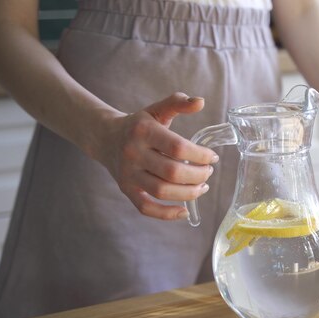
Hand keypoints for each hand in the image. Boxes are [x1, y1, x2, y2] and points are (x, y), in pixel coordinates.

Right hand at [94, 93, 217, 219]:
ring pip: (161, 191)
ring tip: (202, 187)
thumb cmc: (140, 124)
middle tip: (208, 172)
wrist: (105, 137)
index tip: (212, 157)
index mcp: (144, 131)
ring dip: (188, 193)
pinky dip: (166, 214)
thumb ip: (178, 103)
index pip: (178, 148)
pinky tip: (184, 211)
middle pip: (172, 173)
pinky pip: (146, 207)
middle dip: (197, 176)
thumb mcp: (157, 110)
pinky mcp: (126, 190)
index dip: (200, 155)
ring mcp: (128, 174)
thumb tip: (200, 102)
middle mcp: (133, 153)